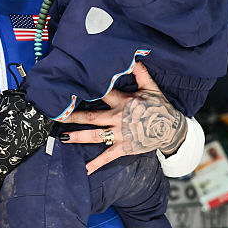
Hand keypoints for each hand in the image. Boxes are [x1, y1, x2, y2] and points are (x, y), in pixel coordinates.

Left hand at [61, 62, 186, 173]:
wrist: (171, 130)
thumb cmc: (159, 107)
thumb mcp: (151, 88)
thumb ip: (141, 73)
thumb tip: (134, 58)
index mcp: (123, 102)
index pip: (103, 93)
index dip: (87, 90)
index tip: (70, 89)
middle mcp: (118, 118)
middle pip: (91, 117)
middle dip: (73, 116)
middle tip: (56, 116)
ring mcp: (120, 134)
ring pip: (95, 135)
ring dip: (78, 137)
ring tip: (63, 137)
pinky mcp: (124, 148)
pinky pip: (107, 157)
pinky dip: (96, 164)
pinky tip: (84, 169)